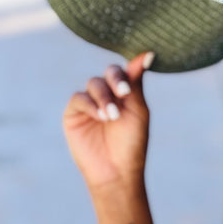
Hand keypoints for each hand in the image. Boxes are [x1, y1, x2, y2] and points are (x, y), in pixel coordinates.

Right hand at [63, 52, 154, 191]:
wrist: (116, 170)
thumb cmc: (132, 140)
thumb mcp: (138, 109)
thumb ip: (136, 83)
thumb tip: (148, 53)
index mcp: (126, 91)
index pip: (126, 71)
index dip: (130, 70)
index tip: (141, 69)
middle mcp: (107, 93)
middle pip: (109, 72)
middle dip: (117, 80)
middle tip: (124, 93)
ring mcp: (90, 102)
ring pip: (94, 84)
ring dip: (105, 97)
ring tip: (112, 116)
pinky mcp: (74, 113)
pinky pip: (79, 98)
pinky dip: (91, 104)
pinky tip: (101, 116)